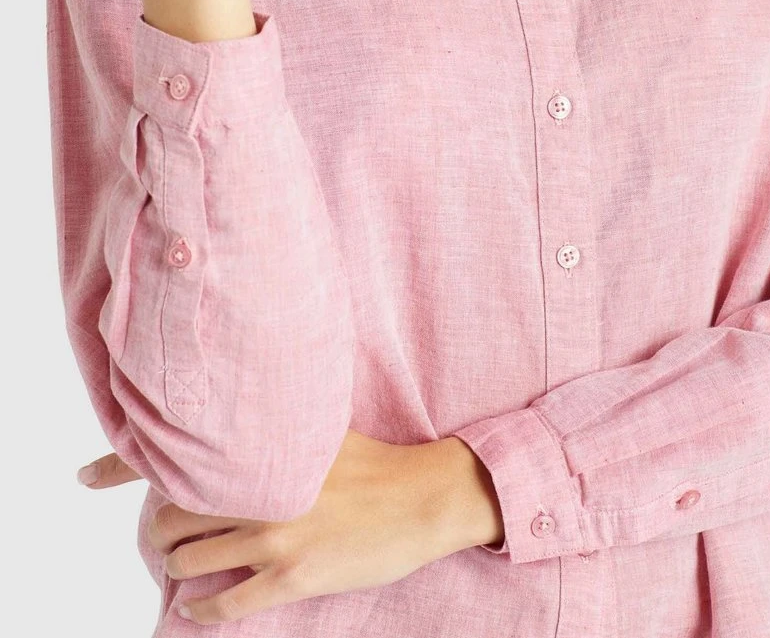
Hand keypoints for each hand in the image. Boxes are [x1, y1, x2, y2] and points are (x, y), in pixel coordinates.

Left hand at [75, 429, 503, 624]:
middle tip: (160, 534)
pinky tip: (194, 607)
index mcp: (261, 449)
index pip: (175, 452)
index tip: (84, 475)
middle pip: (171, 514)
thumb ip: (271, 429)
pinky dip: (201, 608)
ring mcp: (272, 535)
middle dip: (156, 529)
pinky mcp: (290, 577)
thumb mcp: (317, 426)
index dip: (118, 465)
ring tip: (176, 565)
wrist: (420, 498)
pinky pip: (225, 603)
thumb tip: (231, 431)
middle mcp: (257, 490)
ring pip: (190, 559)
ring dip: (174, 566)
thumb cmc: (372, 459)